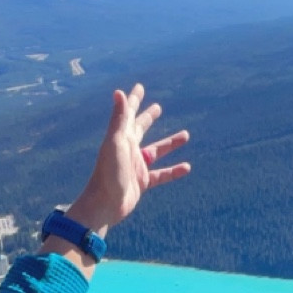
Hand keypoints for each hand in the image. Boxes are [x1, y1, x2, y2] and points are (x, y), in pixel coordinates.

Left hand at [64, 84, 189, 238]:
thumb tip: (118, 92)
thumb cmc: (108, 173)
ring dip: (170, 143)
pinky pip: (162, 174)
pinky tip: (187, 167)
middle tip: (157, 107)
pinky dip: (174, 171)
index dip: (135, 100)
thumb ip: (119, 118)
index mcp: (121, 138)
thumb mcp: (115, 143)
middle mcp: (128, 150)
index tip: (140, 87)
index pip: (129, 114)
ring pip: (156, 151)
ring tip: (186, 135)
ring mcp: (135, 166)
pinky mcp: (142, 182)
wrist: (104, 204)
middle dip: (148, 117)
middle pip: (140, 129)